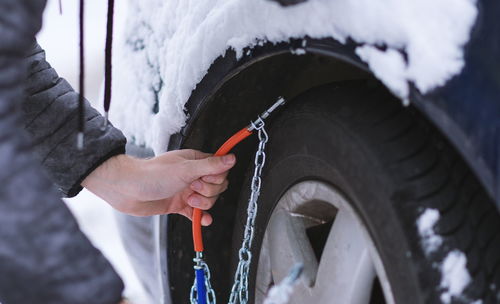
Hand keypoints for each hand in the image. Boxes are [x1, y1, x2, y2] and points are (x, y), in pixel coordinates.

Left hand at [82, 149, 235, 224]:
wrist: (127, 190)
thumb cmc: (153, 175)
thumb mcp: (185, 169)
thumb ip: (211, 166)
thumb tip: (232, 158)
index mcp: (195, 162)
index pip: (220, 170)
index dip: (216, 177)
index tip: (203, 179)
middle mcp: (192, 175)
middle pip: (217, 187)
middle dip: (208, 192)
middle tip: (191, 188)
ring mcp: (186, 191)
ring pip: (208, 201)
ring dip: (202, 204)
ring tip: (187, 200)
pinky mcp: (179, 205)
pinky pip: (197, 214)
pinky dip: (200, 218)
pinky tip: (202, 221)